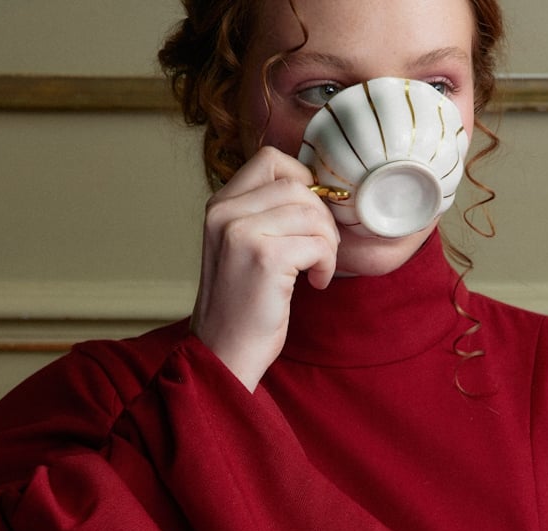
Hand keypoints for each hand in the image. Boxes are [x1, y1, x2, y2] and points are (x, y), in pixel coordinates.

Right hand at [190, 146, 339, 390]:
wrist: (223, 353)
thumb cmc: (242, 305)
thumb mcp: (241, 246)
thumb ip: (264, 213)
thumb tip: (315, 187)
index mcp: (220, 205)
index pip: (271, 160)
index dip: (303, 182)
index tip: (310, 219)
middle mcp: (224, 212)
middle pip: (298, 186)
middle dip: (322, 219)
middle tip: (320, 251)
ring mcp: (242, 233)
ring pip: (312, 214)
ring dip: (328, 245)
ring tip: (316, 269)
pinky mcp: (264, 257)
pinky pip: (318, 243)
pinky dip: (327, 265)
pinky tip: (315, 283)